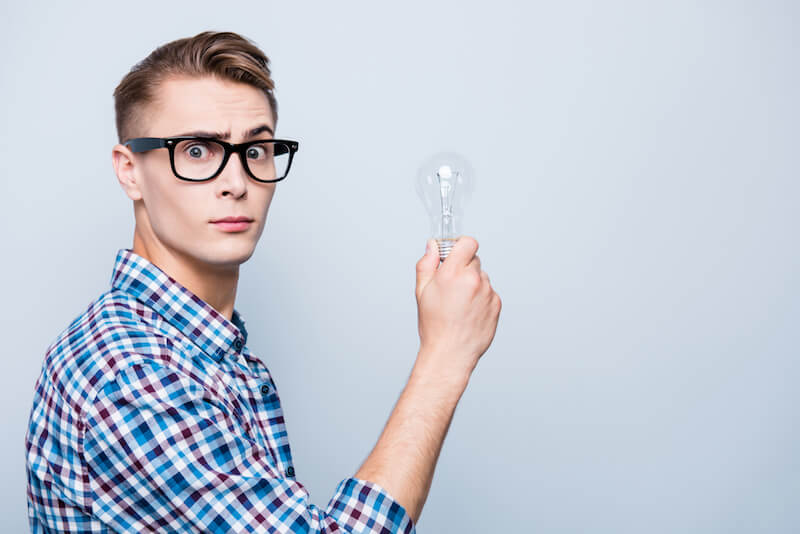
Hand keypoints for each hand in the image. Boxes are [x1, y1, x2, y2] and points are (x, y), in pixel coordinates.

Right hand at [414, 237, 501, 380]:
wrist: (451, 352)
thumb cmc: (434, 325)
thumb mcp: (422, 291)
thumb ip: (427, 264)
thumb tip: (433, 246)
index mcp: (452, 273)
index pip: (468, 243)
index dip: (461, 247)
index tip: (455, 254)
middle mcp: (473, 280)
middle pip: (474, 259)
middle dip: (464, 268)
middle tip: (452, 286)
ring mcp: (487, 292)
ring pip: (482, 277)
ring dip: (473, 284)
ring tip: (460, 304)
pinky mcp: (496, 304)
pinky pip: (489, 292)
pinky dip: (481, 298)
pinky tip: (469, 312)